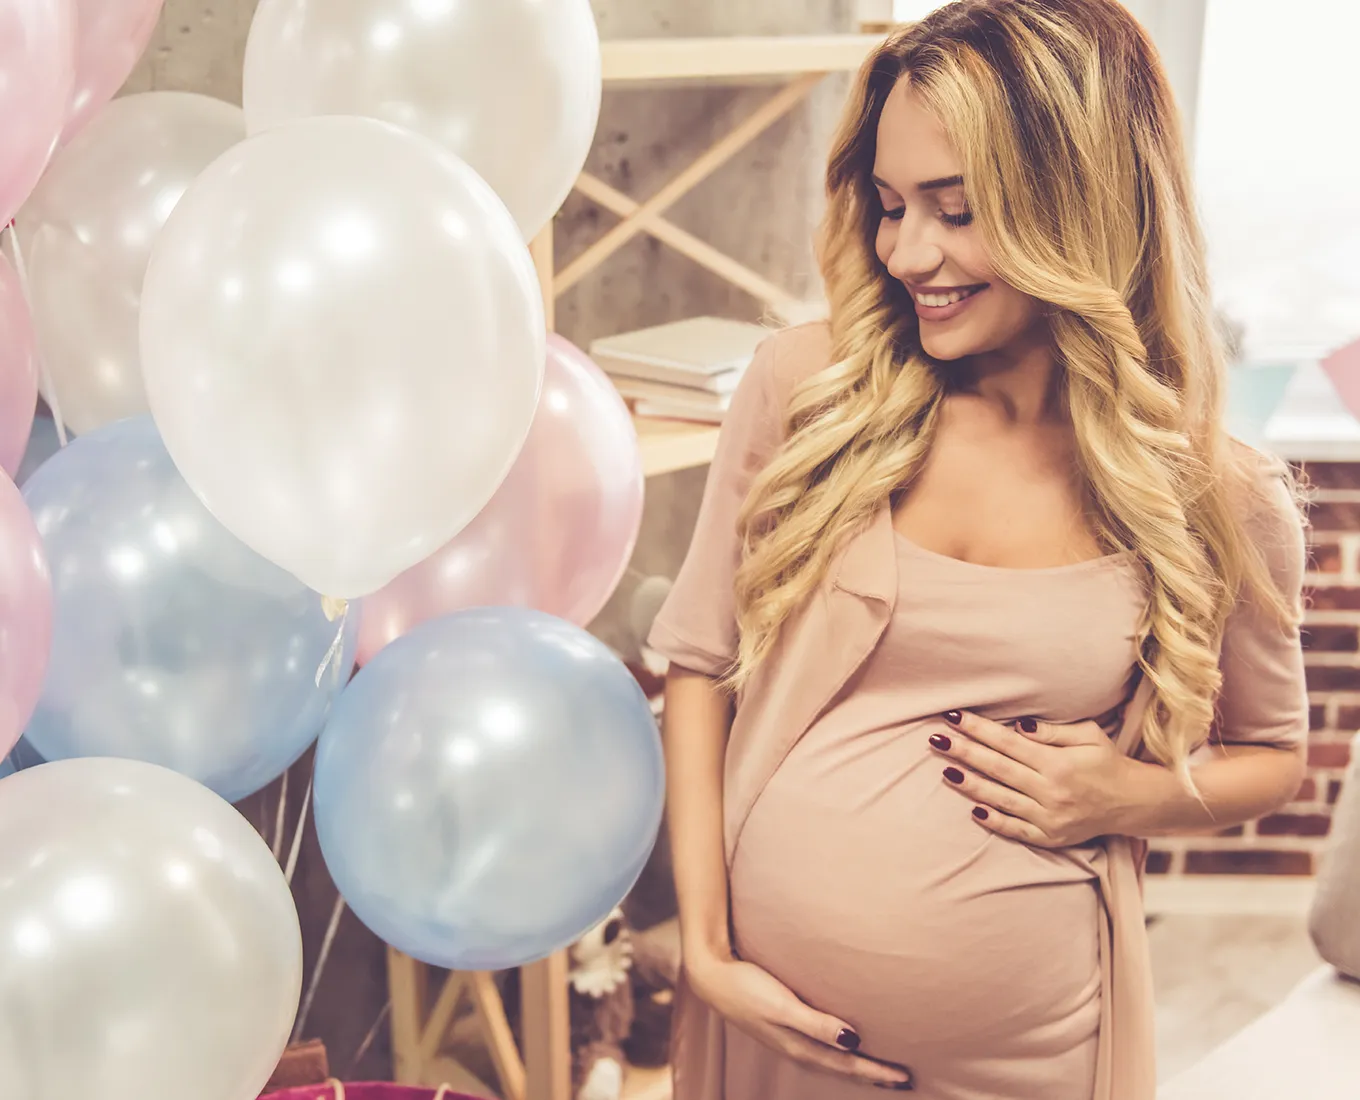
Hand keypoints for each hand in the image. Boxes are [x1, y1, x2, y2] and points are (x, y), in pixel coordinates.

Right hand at [685, 952, 914, 1089]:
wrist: (711, 976)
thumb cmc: (747, 986)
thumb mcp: (781, 1005)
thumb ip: (815, 1024)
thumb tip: (852, 1041)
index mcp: (800, 1046)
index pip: (849, 1064)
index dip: (877, 1072)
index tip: (906, 1078)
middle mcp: (797, 1047)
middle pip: (844, 1068)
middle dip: (873, 1076)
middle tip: (905, 1080)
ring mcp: (789, 1039)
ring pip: (832, 1062)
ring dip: (858, 1068)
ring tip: (880, 1071)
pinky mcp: (783, 1027)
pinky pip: (820, 1049)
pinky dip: (838, 1055)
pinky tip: (842, 1047)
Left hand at [929, 708, 1138, 846]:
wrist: (1132, 804)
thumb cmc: (1106, 762)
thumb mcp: (1089, 737)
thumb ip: (1053, 731)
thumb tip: (1019, 726)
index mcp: (1058, 763)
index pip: (1008, 743)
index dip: (979, 729)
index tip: (953, 716)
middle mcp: (1051, 791)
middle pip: (998, 768)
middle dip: (964, 752)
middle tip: (936, 740)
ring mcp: (1049, 817)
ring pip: (1001, 799)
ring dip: (970, 785)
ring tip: (945, 771)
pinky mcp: (1050, 837)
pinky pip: (1015, 830)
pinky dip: (995, 821)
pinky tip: (973, 810)